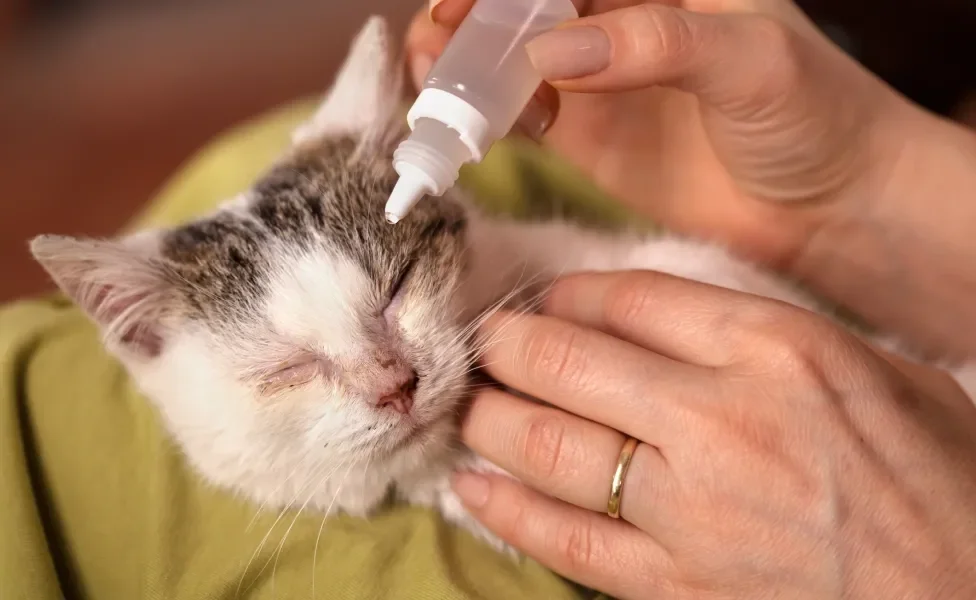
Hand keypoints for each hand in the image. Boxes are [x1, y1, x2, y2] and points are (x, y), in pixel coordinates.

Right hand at [409, 0, 975, 359]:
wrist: (830, 210)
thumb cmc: (816, 118)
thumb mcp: (752, 62)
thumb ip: (658, 42)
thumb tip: (552, 53)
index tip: (462, 0)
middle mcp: (621, 22)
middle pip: (521, 6)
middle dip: (470, 17)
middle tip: (438, 42)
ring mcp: (599, 81)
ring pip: (508, 59)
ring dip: (465, 67)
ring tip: (440, 85)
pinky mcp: (587, 139)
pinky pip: (519, 117)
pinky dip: (487, 118)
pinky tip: (482, 127)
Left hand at [453, 270, 975, 598]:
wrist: (969, 599)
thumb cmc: (940, 481)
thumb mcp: (878, 372)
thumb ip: (766, 334)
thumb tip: (663, 313)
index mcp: (777, 350)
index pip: (631, 296)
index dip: (568, 293)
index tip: (544, 300)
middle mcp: (722, 420)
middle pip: (568, 360)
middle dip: (506, 345)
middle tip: (482, 343)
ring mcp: (692, 510)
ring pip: (549, 446)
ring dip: (490, 419)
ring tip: (468, 404)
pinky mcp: (676, 589)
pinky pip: (566, 542)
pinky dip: (506, 510)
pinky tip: (471, 487)